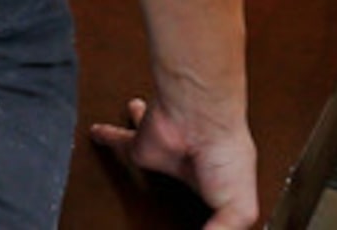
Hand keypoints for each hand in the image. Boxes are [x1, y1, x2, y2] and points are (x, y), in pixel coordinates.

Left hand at [90, 97, 258, 229]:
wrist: (202, 117)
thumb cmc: (226, 152)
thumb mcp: (240, 210)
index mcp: (218, 187)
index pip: (210, 210)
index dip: (206, 218)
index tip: (195, 225)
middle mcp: (190, 170)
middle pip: (178, 186)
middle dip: (171, 193)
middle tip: (160, 204)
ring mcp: (165, 157)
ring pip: (149, 162)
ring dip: (141, 159)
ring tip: (132, 169)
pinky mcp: (142, 145)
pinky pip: (118, 141)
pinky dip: (106, 136)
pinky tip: (96, 135)